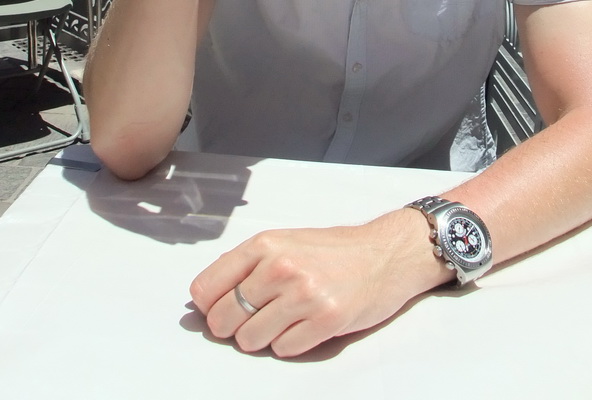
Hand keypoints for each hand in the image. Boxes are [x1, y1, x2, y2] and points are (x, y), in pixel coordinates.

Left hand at [189, 208, 447, 356]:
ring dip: (261, 338)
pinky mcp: (326, 320)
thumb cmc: (335, 250)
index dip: (208, 306)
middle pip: (224, 319)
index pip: (206, 288)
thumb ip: (248, 264)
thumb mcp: (286, 241)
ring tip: (283, 320)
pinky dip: (289, 344)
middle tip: (253, 320)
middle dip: (233, 327)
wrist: (385, 254)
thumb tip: (207, 294)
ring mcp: (304, 294)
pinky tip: (305, 325)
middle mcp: (281, 267)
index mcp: (266, 244)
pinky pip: (283, 350)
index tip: (218, 309)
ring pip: (250, 340)